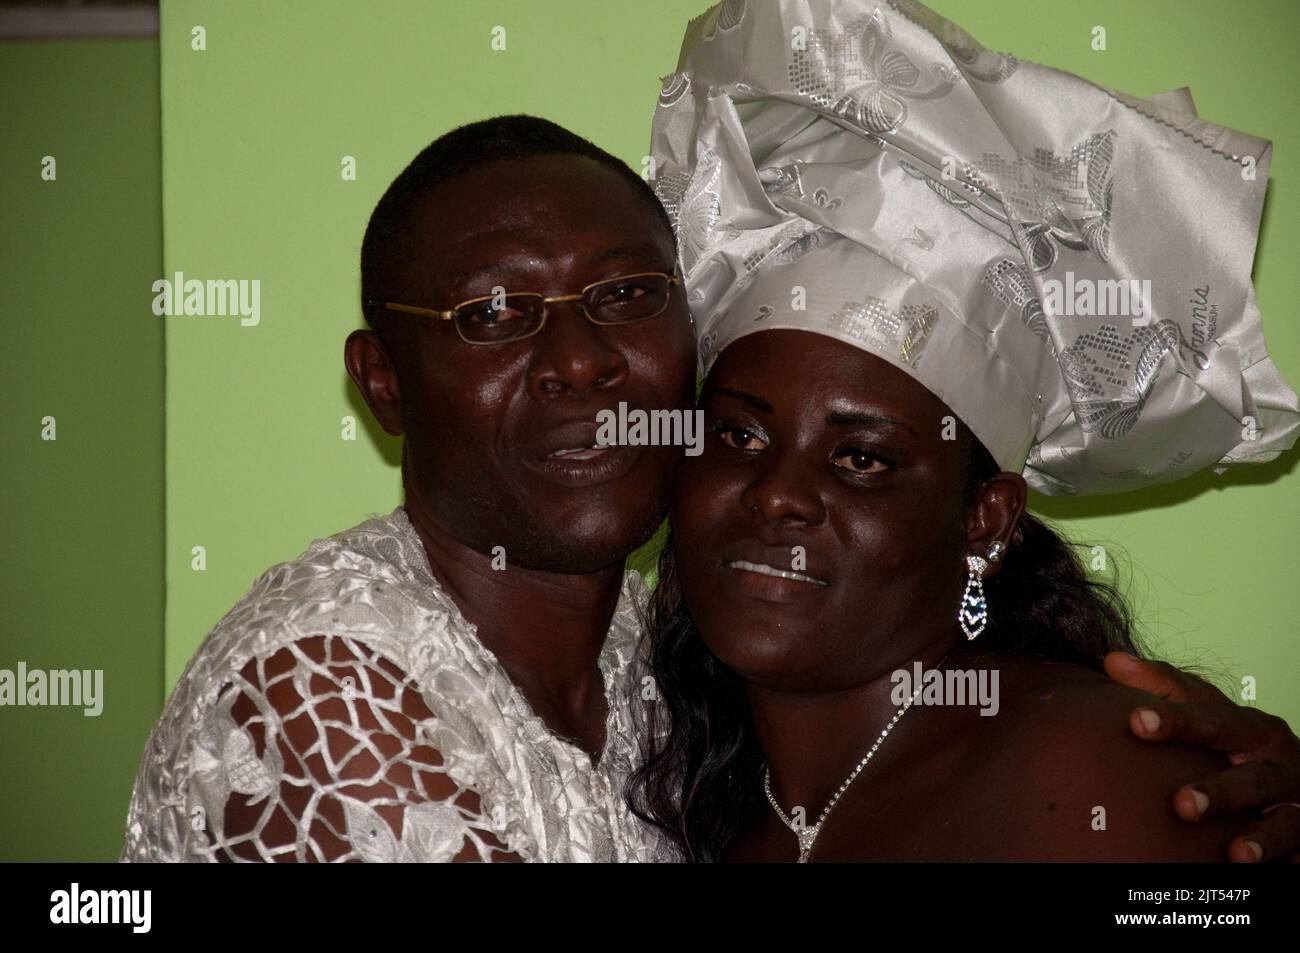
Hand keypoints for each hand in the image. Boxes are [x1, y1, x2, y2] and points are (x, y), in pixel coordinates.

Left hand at [1104, 651, 1299, 861]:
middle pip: (1250, 773)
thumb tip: (1113, 660)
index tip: (1136, 720)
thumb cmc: (1242, 747)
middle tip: (1181, 804)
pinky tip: (1244, 862)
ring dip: (1254, 835)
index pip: (1208, 716)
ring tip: (1230, 850)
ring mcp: (1294, 799)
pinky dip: (1272, 854)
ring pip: (1279, 817)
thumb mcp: (1209, 716)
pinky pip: (1292, 846)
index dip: (1174, 717)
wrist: (1298, 786)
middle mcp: (1277, 760)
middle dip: (1218, 788)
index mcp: (1249, 726)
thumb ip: (1164, 690)